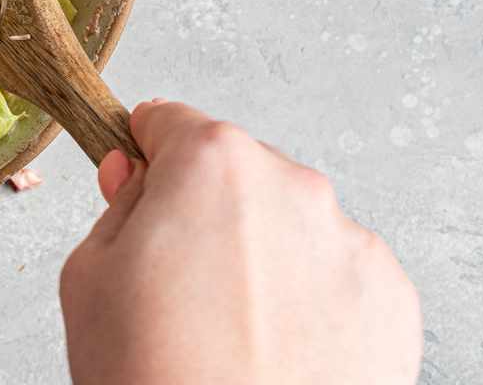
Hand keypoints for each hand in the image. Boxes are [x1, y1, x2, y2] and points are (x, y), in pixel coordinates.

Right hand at [59, 101, 420, 384]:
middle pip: (237, 173)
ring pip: (291, 225)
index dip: (144, 156)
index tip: (138, 189)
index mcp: (213, 163)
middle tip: (178, 286)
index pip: (170, 122)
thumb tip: (139, 177)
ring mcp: (352, 244)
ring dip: (264, 255)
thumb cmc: (153, 376)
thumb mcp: (89, 277)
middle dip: (208, 211)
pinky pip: (337, 276)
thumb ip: (119, 206)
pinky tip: (277, 350)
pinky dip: (311, 301)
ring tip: (232, 331)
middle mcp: (295, 186)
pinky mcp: (393, 301)